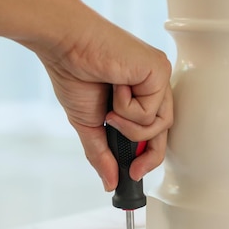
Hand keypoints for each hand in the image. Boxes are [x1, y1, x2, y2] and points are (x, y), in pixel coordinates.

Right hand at [31, 11, 172, 191]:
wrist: (65, 46)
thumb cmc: (74, 74)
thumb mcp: (89, 124)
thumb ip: (101, 154)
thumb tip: (109, 182)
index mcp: (140, 95)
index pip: (154, 132)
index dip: (148, 157)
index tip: (133, 174)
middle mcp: (153, 85)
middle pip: (163, 132)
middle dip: (147, 154)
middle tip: (132, 168)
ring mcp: (158, 78)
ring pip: (158, 125)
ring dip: (129, 126)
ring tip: (110, 110)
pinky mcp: (158, 71)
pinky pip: (149, 111)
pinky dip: (126, 108)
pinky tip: (115, 88)